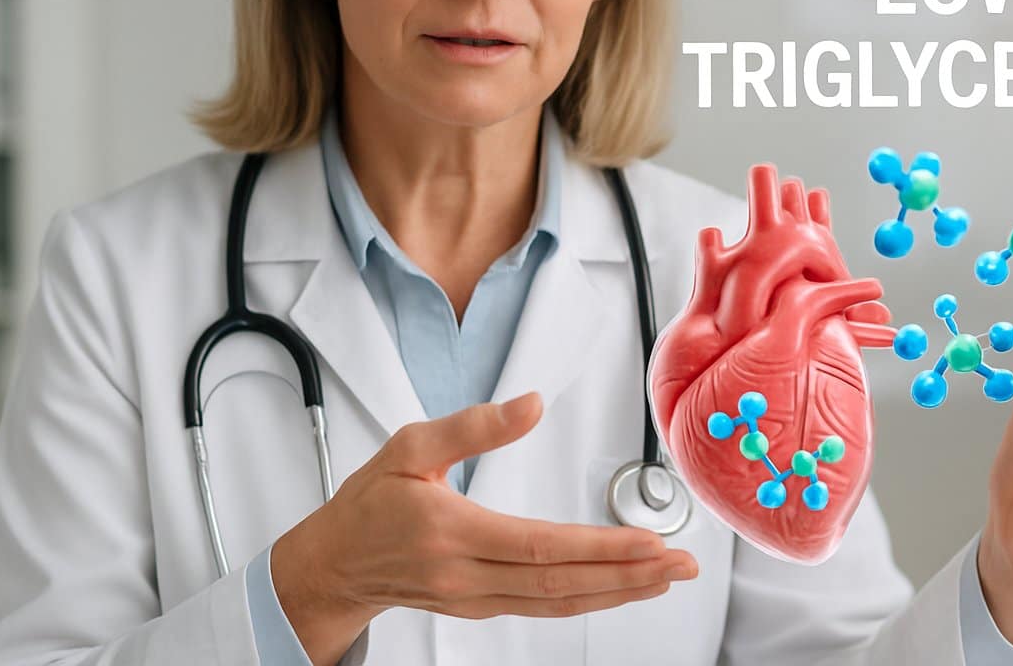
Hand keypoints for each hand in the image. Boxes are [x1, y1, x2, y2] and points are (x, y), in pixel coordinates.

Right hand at [271, 392, 697, 665]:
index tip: (648, 542)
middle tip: (680, 565)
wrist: (333, 564)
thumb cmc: (369, 504)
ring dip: (617, 592)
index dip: (600, 549)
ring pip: (558, 604)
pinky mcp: (480, 607)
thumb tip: (530, 404)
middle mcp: (466, 576)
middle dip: (628, 576)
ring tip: (665, 578)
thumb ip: (471, 426)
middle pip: (561, 584)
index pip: (540, 547)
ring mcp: (475, 599)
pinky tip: (618, 588)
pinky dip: (588, 600)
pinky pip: (544, 608)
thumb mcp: (408, 446)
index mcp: (451, 532)